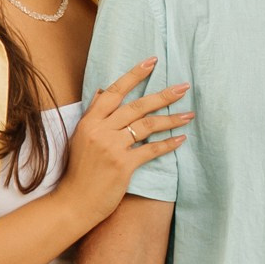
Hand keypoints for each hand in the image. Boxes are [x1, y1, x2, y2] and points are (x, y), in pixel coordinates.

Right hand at [61, 59, 190, 222]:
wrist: (74, 201)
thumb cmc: (79, 171)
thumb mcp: (80, 138)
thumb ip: (93, 114)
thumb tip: (100, 90)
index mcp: (89, 121)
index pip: (114, 91)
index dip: (134, 75)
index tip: (152, 62)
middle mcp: (100, 130)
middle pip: (137, 106)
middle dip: (163, 95)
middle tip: (184, 87)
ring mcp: (112, 147)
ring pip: (147, 125)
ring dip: (171, 119)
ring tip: (189, 115)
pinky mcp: (123, 165)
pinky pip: (151, 150)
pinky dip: (168, 144)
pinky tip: (181, 139)